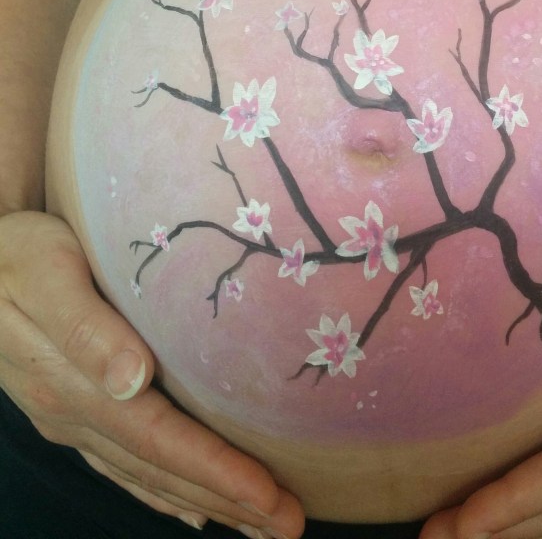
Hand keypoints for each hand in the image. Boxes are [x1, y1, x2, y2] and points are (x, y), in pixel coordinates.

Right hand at [0, 210, 303, 536]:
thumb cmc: (15, 254)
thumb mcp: (43, 273)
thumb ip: (84, 326)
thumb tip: (132, 379)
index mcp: (71, 385)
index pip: (158, 440)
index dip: (216, 470)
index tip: (270, 494)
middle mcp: (72, 414)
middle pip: (161, 468)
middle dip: (230, 498)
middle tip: (290, 525)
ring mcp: (69, 418)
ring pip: (147, 473)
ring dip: (206, 499)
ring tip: (260, 523)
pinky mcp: (70, 409)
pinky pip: (123, 464)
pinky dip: (163, 491)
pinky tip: (192, 507)